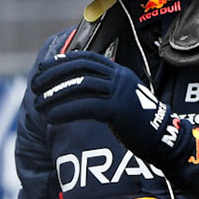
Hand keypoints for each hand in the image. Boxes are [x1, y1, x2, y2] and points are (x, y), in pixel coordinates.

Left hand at [30, 51, 191, 166]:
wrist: (164, 140)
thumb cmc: (138, 123)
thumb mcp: (120, 99)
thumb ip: (102, 91)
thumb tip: (72, 90)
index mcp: (119, 72)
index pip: (85, 58)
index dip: (61, 61)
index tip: (43, 68)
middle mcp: (119, 77)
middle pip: (79, 68)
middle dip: (53, 76)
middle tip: (34, 86)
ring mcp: (120, 92)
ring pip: (80, 86)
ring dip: (55, 94)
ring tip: (38, 104)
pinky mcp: (119, 110)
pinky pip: (86, 106)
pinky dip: (64, 111)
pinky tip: (50, 117)